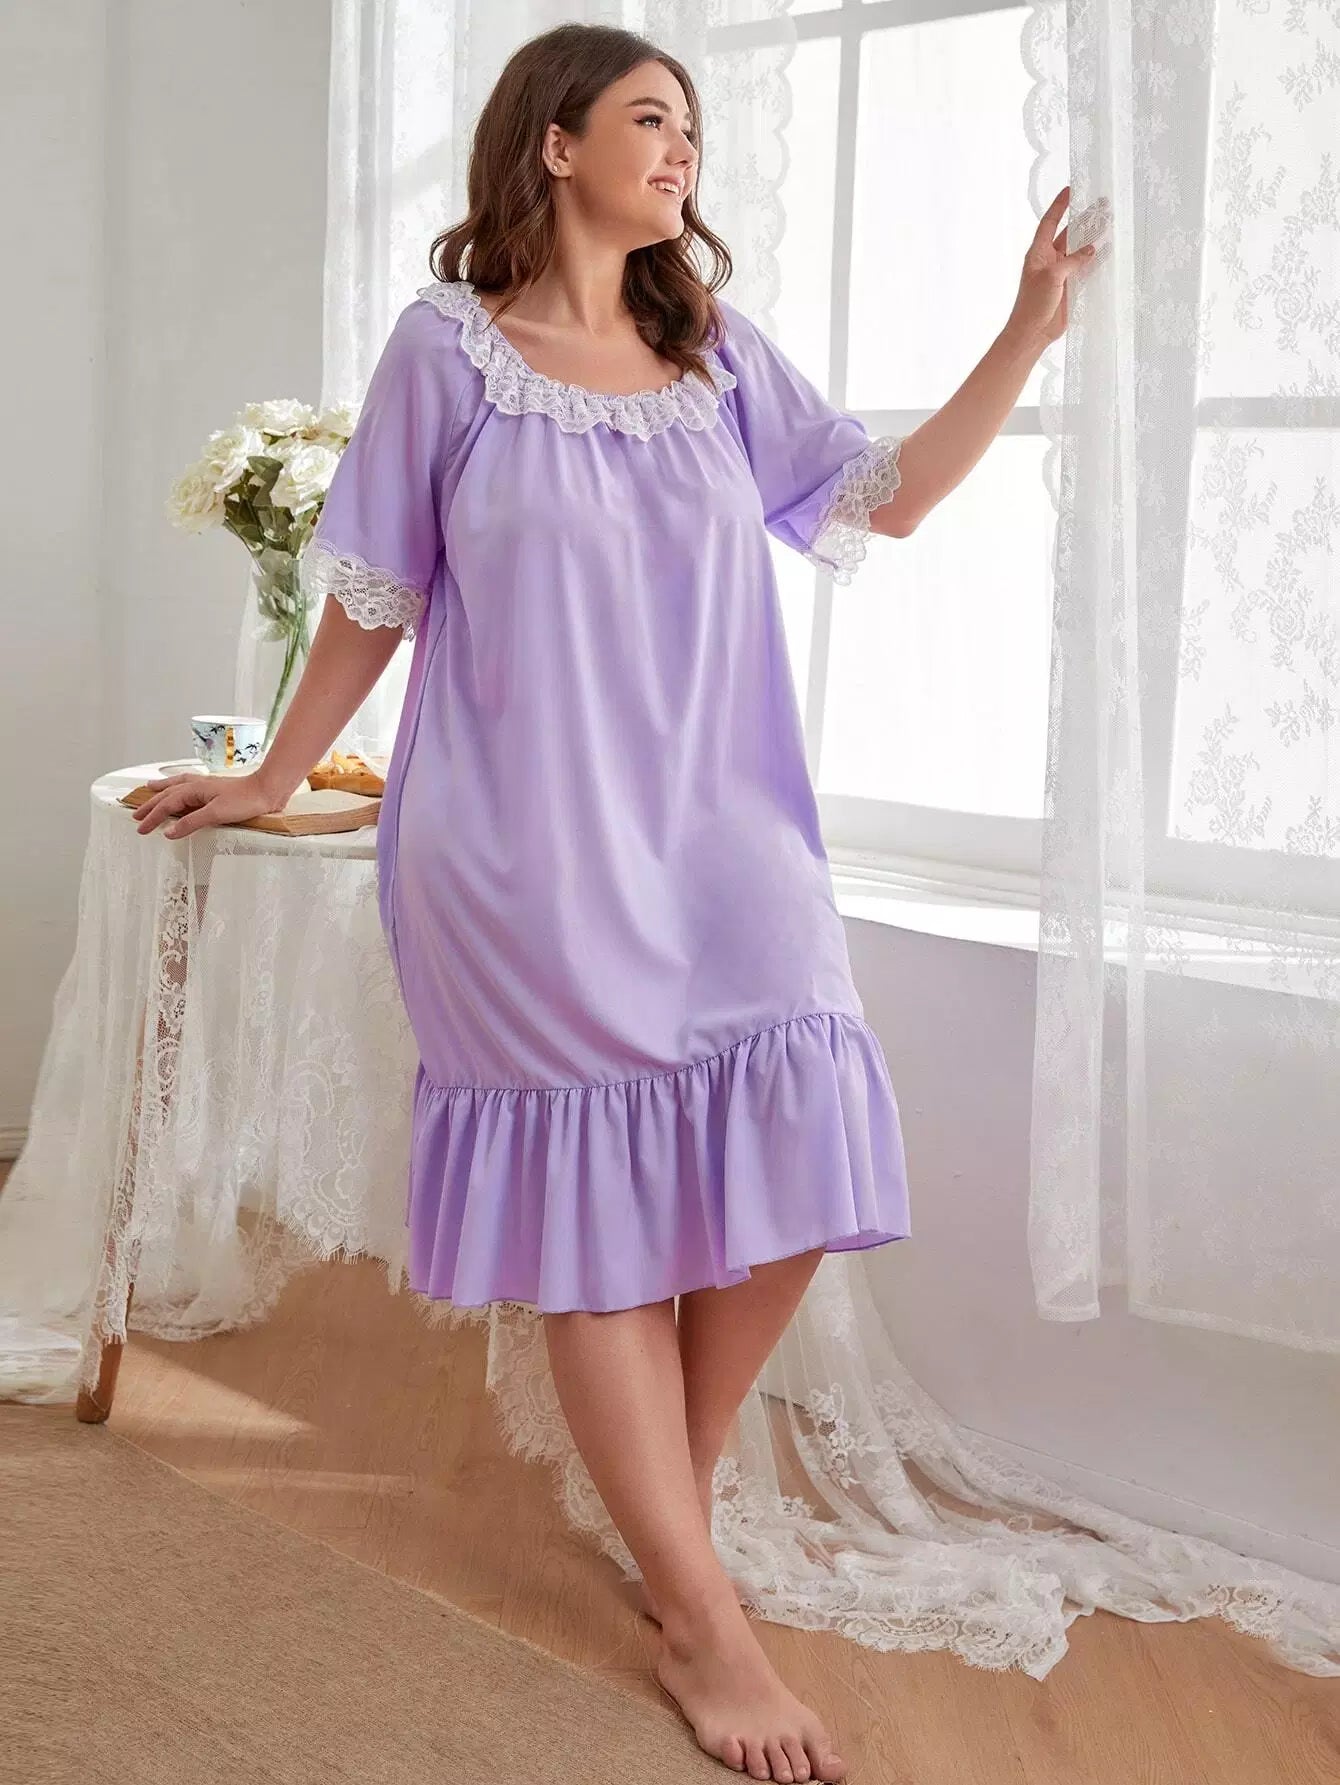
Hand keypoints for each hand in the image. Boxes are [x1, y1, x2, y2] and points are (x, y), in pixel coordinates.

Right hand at [133, 768, 282, 839]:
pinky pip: (188, 786)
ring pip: (176, 786)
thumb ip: (191, 823)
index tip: (140, 829)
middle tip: (135, 814)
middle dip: (151, 804)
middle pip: (167, 795)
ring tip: (149, 788)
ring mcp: (205, 786)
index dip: (152, 818)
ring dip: (161, 790)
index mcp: (193, 790)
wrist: (267, 790)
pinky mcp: (215, 789)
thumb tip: (168, 832)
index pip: (166, 806)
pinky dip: (178, 786)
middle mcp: (196, 785)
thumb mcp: (215, 814)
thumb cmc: (245, 801)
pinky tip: (180, 788)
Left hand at [1005, 184, 1110, 349]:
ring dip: (1093, 238)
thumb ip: (1072, 261)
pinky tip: (1108, 250)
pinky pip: (1085, 268)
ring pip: (1079, 250)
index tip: (1070, 190)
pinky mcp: (1070, 286)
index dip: (1060, 206)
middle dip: (1084, 219)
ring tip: (1110, 222)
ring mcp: (1060, 273)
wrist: (1032, 334)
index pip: (1049, 223)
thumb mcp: (1052, 277)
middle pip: (1069, 233)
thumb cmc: (1032, 306)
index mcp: (1038, 253)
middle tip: (1102, 205)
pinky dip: (1096, 259)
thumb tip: (1091, 249)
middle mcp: (1049, 260)